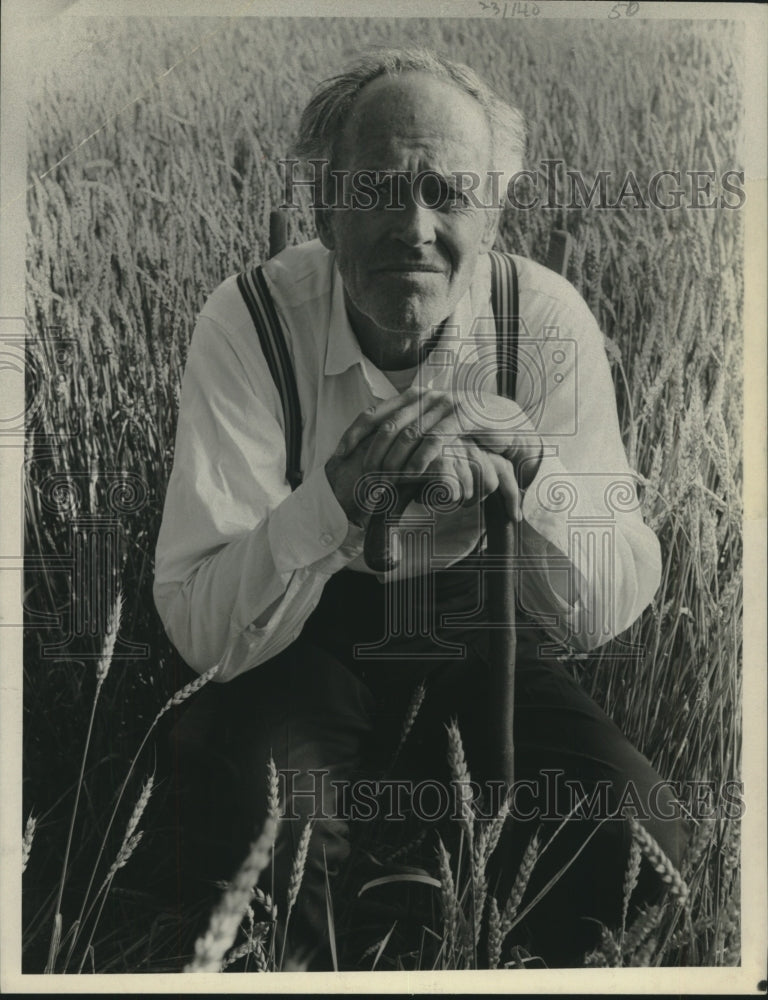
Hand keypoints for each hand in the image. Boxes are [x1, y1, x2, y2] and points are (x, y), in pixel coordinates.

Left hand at [327, 387, 542, 523]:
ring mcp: (444, 404)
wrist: (506, 423)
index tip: (339, 455)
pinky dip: (420, 458)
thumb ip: (408, 433)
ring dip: (393, 461)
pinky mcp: (463, 415)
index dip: (353, 434)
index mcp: (410, 398)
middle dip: (372, 455)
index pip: (373, 414)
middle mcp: (424, 397)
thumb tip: (375, 452)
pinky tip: (411, 475)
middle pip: (387, 427)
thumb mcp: (431, 428)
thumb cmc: (464, 431)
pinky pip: (434, 438)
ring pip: (408, 434)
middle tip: (365, 480)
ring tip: (384, 483)